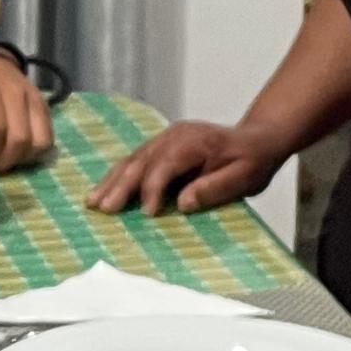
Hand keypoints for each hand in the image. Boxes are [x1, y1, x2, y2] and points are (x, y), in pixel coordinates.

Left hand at [0, 52, 53, 173]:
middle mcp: (15, 94)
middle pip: (19, 138)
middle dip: (5, 161)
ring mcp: (34, 98)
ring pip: (39, 140)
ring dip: (22, 159)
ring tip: (6, 160)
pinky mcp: (44, 105)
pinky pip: (49, 136)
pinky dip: (36, 152)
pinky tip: (20, 153)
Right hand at [91, 118, 279, 214]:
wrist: (257, 139)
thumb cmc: (253, 161)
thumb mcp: (245, 177)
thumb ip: (215, 188)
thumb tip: (183, 203)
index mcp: (194, 142)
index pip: (164, 165)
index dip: (153, 189)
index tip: (149, 214)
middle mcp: (174, 136)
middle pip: (141, 161)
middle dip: (120, 186)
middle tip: (104, 209)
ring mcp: (165, 138)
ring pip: (132, 159)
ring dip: (111, 181)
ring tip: (92, 202)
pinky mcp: (161, 145)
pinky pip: (135, 159)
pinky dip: (118, 175)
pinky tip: (104, 190)